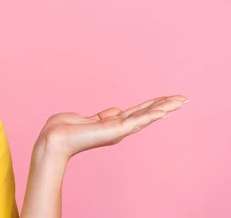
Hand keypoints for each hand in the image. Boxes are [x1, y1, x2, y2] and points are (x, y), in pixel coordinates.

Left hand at [36, 95, 188, 159]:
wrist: (54, 140)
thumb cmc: (64, 130)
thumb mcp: (87, 119)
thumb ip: (103, 116)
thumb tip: (116, 110)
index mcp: (111, 124)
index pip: (136, 113)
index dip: (152, 106)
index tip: (167, 100)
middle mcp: (118, 129)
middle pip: (146, 114)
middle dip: (165, 106)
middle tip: (184, 99)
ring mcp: (118, 130)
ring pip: (146, 116)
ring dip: (164, 108)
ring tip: (181, 101)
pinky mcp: (115, 130)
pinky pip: (138, 120)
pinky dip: (152, 114)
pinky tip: (165, 109)